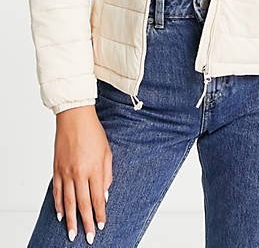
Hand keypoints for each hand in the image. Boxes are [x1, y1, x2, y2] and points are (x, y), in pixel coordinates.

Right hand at [54, 105, 111, 242]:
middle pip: (83, 204)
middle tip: (88, 237)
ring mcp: (66, 172)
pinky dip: (57, 205)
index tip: (101, 225)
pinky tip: (60, 215)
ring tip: (72, 233)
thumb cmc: (93, 132)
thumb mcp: (107, 152)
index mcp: (94, 168)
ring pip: (67, 202)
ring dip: (70, 219)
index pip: (98, 198)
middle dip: (86, 222)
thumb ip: (107, 174)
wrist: (75, 117)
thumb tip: (104, 194)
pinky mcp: (57, 169)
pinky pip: (56, 191)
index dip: (100, 214)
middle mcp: (79, 173)